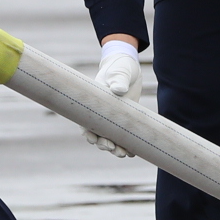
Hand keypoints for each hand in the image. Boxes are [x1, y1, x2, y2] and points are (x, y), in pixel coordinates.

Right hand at [83, 38, 140, 157]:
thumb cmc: (119, 67)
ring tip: (124, 154)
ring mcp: (114, 117)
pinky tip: (133, 151)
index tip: (95, 140)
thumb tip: (118, 90)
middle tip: (114, 149)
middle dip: (105, 145)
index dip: (89, 134)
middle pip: (99, 135)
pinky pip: (124, 134)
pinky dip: (127, 144)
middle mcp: (102, 113)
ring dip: (116, 148)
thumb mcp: (118, 72)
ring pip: (111, 138)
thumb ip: (118, 80)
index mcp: (94, 104)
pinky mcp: (126, 118)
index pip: (86, 123)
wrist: (128, 65)